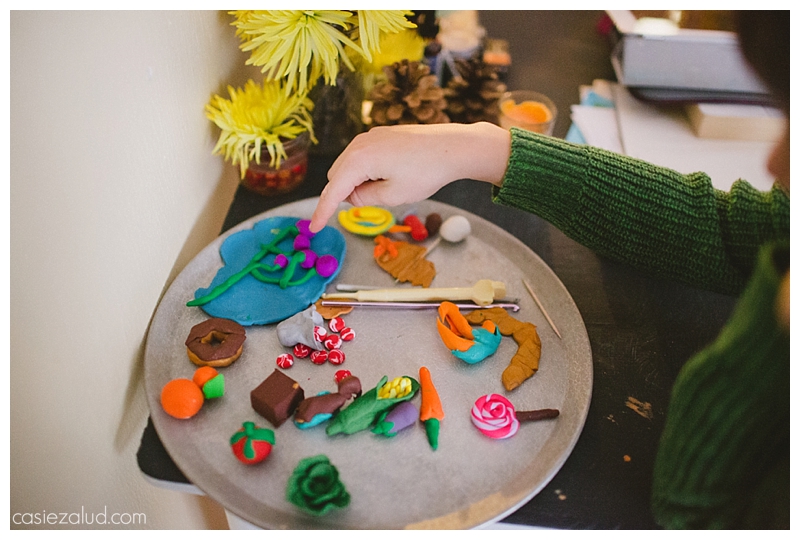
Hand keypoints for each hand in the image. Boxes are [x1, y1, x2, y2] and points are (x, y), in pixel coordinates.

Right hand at [309, 122, 510, 231]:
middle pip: (337, 176)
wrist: (452, 146)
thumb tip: (352, 196)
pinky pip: (362, 157)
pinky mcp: (381, 135)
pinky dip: (366, 171)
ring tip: (388, 187)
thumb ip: (365, 199)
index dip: (322, 211)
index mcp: (358, 160)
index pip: (332, 191)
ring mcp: (370, 136)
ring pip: (349, 166)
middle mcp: (359, 144)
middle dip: (345, 194)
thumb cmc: (425, 172)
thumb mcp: (393, 195)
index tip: (313, 228)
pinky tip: (391, 175)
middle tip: (374, 202)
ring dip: (356, 182)